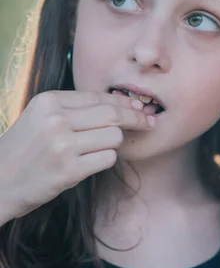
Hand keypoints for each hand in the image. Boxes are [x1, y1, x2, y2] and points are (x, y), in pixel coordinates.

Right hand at [0, 90, 153, 220]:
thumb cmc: (24, 149)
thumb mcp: (41, 117)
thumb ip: (76, 109)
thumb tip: (126, 105)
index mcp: (49, 102)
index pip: (99, 97)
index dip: (124, 103)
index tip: (139, 108)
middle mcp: (56, 120)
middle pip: (113, 114)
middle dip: (135, 119)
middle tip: (148, 123)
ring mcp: (62, 145)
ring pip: (114, 137)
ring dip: (113, 144)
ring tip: (94, 150)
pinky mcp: (69, 170)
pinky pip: (107, 159)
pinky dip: (105, 160)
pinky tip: (88, 163)